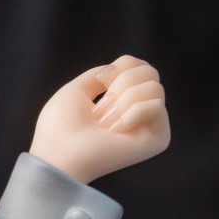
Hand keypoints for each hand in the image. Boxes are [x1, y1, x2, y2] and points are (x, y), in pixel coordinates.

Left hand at [29, 54, 169, 184]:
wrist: (59, 153)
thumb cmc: (61, 127)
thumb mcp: (78, 89)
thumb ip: (105, 73)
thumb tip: (126, 66)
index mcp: (124, 100)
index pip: (140, 65)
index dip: (120, 66)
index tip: (101, 82)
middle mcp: (141, 112)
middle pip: (150, 72)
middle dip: (120, 85)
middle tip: (101, 111)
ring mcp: (151, 125)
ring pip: (155, 87)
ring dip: (122, 102)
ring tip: (106, 124)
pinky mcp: (158, 139)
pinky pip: (156, 106)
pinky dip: (130, 115)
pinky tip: (116, 132)